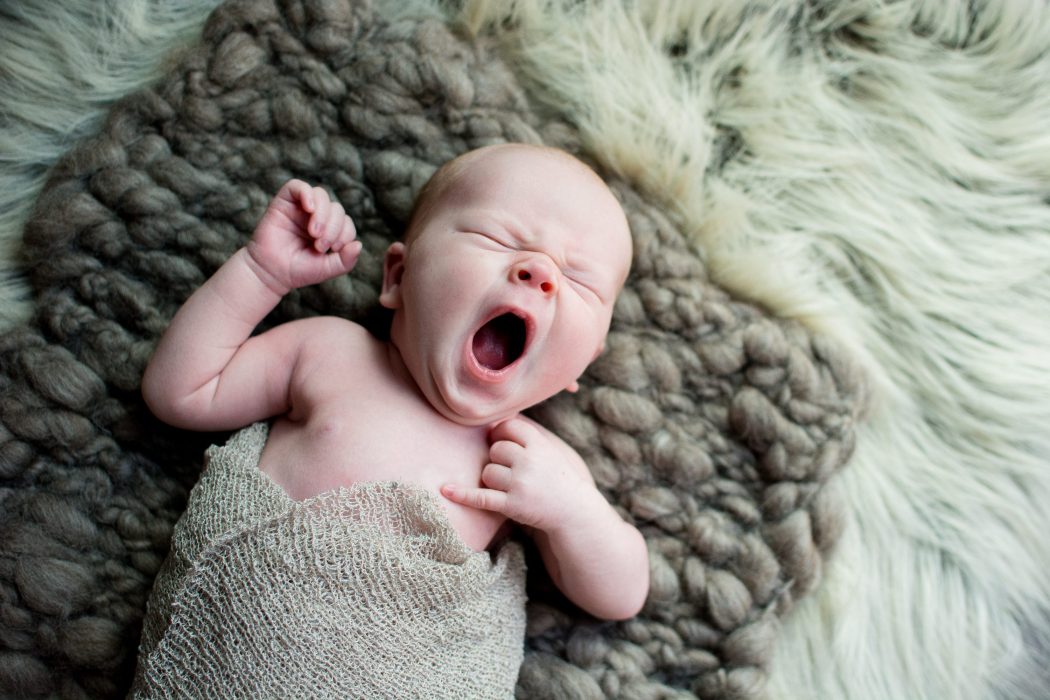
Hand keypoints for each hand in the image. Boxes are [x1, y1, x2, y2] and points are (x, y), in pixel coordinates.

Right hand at [245, 179, 360, 293]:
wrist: (270, 273)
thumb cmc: (298, 270)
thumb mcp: (327, 268)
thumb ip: (346, 260)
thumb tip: (359, 244)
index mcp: (329, 229)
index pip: (346, 222)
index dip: (345, 233)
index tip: (333, 250)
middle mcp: (316, 216)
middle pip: (336, 208)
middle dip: (333, 227)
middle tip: (321, 245)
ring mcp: (300, 207)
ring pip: (321, 195)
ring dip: (323, 213)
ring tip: (314, 232)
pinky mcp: (284, 201)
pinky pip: (297, 186)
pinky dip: (307, 194)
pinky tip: (309, 208)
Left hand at [441, 416, 600, 531]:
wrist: (573, 512)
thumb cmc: (556, 478)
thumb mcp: (548, 451)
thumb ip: (525, 436)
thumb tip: (495, 419)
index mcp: (539, 445)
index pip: (508, 427)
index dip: (503, 435)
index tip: (507, 444)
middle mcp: (529, 462)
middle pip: (495, 450)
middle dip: (498, 460)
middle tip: (513, 472)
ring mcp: (520, 484)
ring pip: (487, 472)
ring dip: (493, 480)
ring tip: (511, 487)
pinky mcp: (512, 505)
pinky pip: (480, 497)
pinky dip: (462, 494)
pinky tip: (445, 490)